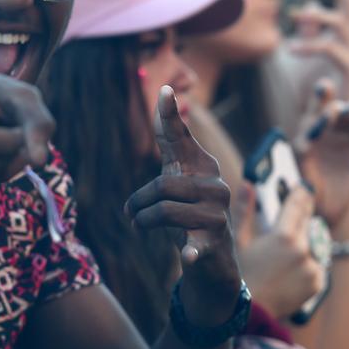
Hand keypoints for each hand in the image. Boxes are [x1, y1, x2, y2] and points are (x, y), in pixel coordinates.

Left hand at [126, 87, 239, 322]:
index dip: (169, 116)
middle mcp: (216, 186)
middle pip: (162, 184)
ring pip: (164, 211)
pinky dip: (190, 250)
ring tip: (140, 225)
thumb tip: (165, 90)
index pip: (181, 137)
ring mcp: (217, 215)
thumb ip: (172, 140)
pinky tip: (187, 255)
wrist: (213, 259)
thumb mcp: (178, 175)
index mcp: (203, 167)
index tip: (163, 89)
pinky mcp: (212, 242)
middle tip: (131, 213)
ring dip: (143, 221)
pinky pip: (196, 244)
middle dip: (139, 202)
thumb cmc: (189, 211)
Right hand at [236, 183, 326, 318]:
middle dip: (302, 218)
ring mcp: (313, 268)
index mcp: (283, 237)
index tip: (303, 188)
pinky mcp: (318, 283)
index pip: (297, 207)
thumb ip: (245, 210)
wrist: (250, 311)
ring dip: (302, 245)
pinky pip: (315, 266)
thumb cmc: (239, 274)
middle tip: (297, 210)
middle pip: (307, 225)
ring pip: (311, 247)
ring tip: (285, 253)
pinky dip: (306, 265)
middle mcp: (303, 251)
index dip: (300, 195)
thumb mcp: (238, 241)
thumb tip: (248, 184)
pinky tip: (289, 271)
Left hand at [285, 0, 348, 99]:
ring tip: (294, 16)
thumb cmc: (316, 89)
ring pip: (341, 24)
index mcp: (344, 35)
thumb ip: (308, 30)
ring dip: (317, 16)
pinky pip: (331, 50)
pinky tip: (289, 49)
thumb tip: (308, 3)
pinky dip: (310, 46)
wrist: (327, 123)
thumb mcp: (304, 54)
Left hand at [294, 81, 348, 226]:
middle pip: (341, 108)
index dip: (322, 93)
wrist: (320, 208)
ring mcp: (347, 140)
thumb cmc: (303, 183)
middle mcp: (330, 131)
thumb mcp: (300, 160)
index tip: (324, 86)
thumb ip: (307, 141)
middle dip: (343, 104)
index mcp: (311, 129)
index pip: (318, 106)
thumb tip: (318, 122)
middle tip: (340, 110)